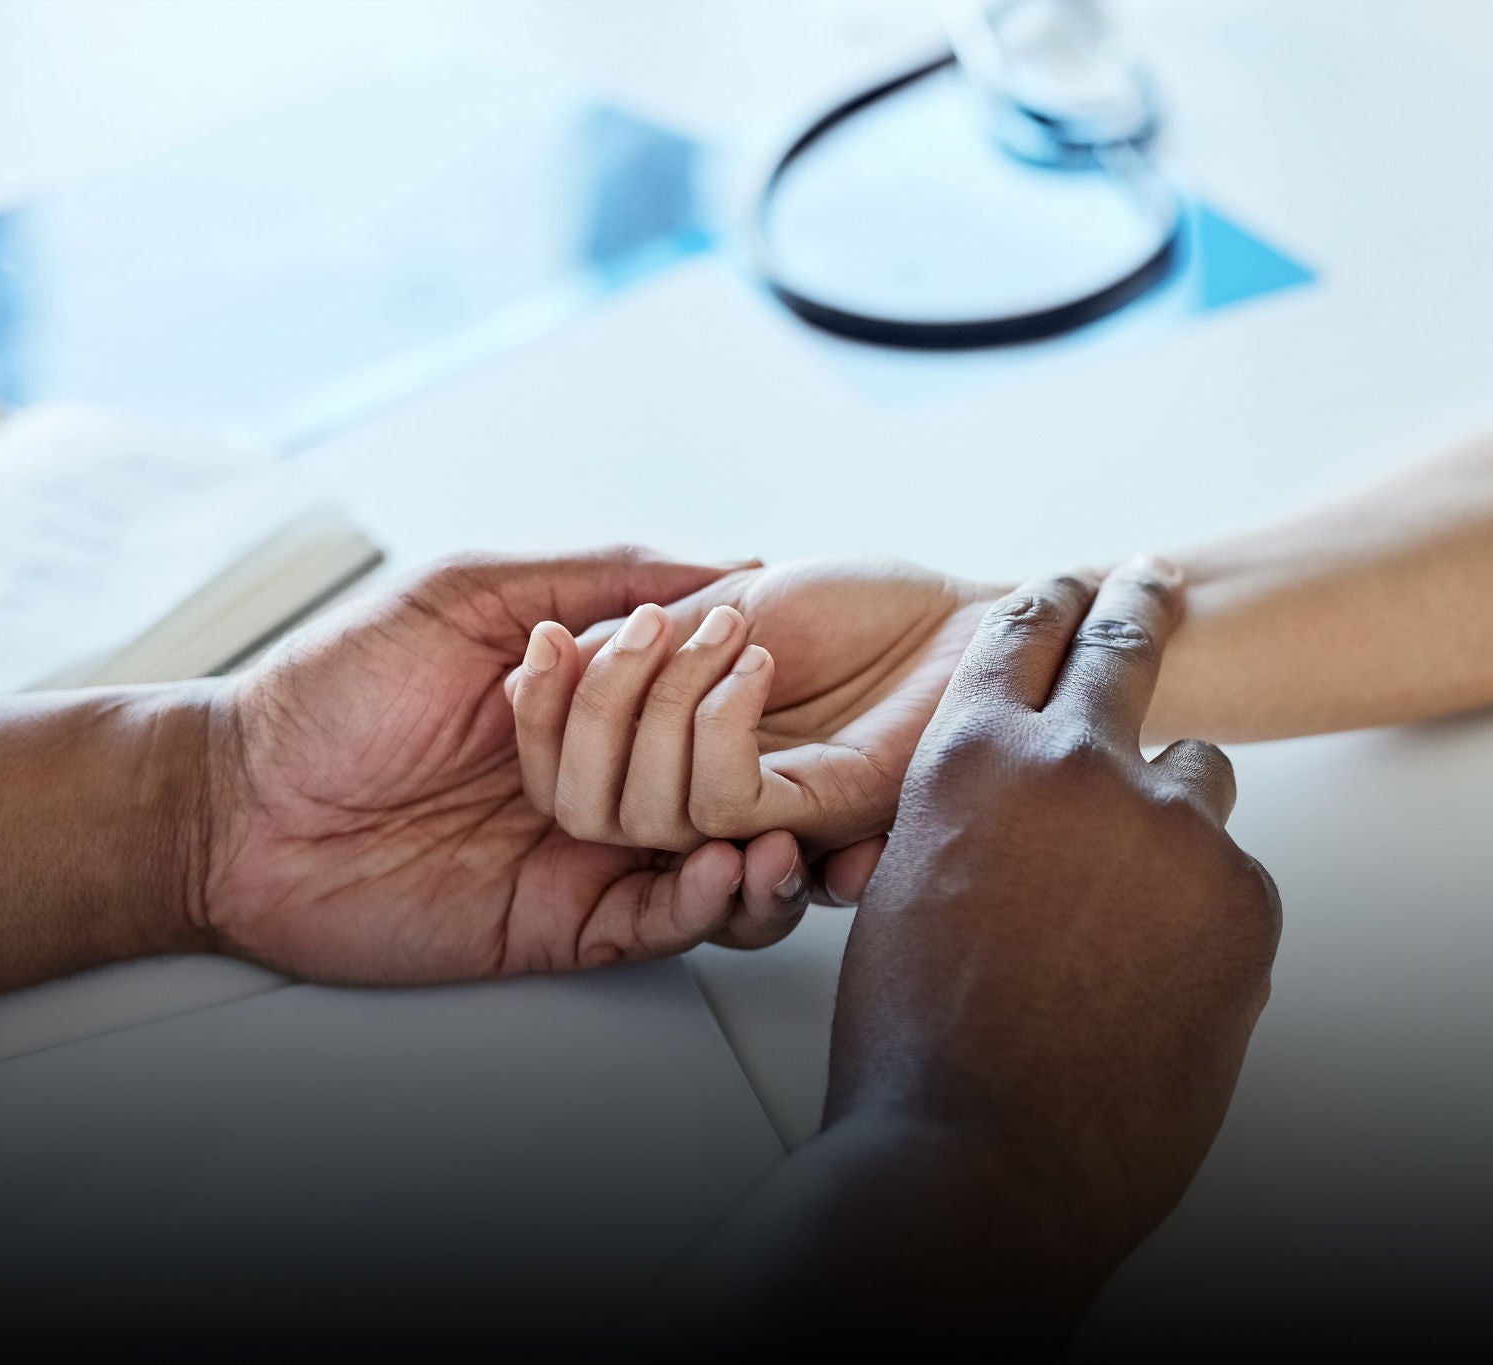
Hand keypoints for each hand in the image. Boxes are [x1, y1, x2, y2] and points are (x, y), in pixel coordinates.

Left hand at [202, 547, 820, 983]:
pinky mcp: (561, 924)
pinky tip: (725, 870)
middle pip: (721, 780)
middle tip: (773, 736)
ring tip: (783, 832)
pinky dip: (703, 906)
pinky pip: (657, 924)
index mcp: (589, 696)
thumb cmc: (331, 687)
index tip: (772, 655)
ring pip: (709, 861)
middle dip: (763, 765)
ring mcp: (586, 852)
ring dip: (759, 850)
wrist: (234, 805)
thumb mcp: (469, 590)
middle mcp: (600, 774)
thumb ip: (597, 571)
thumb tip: (725, 562)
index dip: (744, 681)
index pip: (701, 693)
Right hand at [508, 556, 996, 863]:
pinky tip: (756, 669)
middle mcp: (711, 799)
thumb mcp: (713, 603)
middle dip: (586, 715)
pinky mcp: (821, 811)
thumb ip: (632, 642)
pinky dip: (716, 731)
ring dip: (660, 709)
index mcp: (671, 752)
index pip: (565, 779)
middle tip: (646, 630)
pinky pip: (728, 806)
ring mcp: (764, 813)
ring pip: (652, 817)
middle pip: (590, 813)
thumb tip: (544, 649)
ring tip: (722, 633)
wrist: (954, 612)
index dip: (537, 719)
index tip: (545, 642)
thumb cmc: (853, 608)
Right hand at [673, 559, 1283, 1352]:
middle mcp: (1080, 767)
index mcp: (976, 757)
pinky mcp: (1244, 897)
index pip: (1024, 635)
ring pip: (1198, 780)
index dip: (1052, 601)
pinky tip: (1154, 984)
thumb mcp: (906, 897)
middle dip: (1142, 606)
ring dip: (1173, 815)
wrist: (983, 1157)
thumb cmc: (922, 1049)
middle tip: (1157, 579)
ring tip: (1129, 910)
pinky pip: (1233, 880)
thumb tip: (1020, 827)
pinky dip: (1205, 917)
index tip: (1074, 580)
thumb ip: (973, 827)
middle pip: (1130, 647)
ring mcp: (1173, 828)